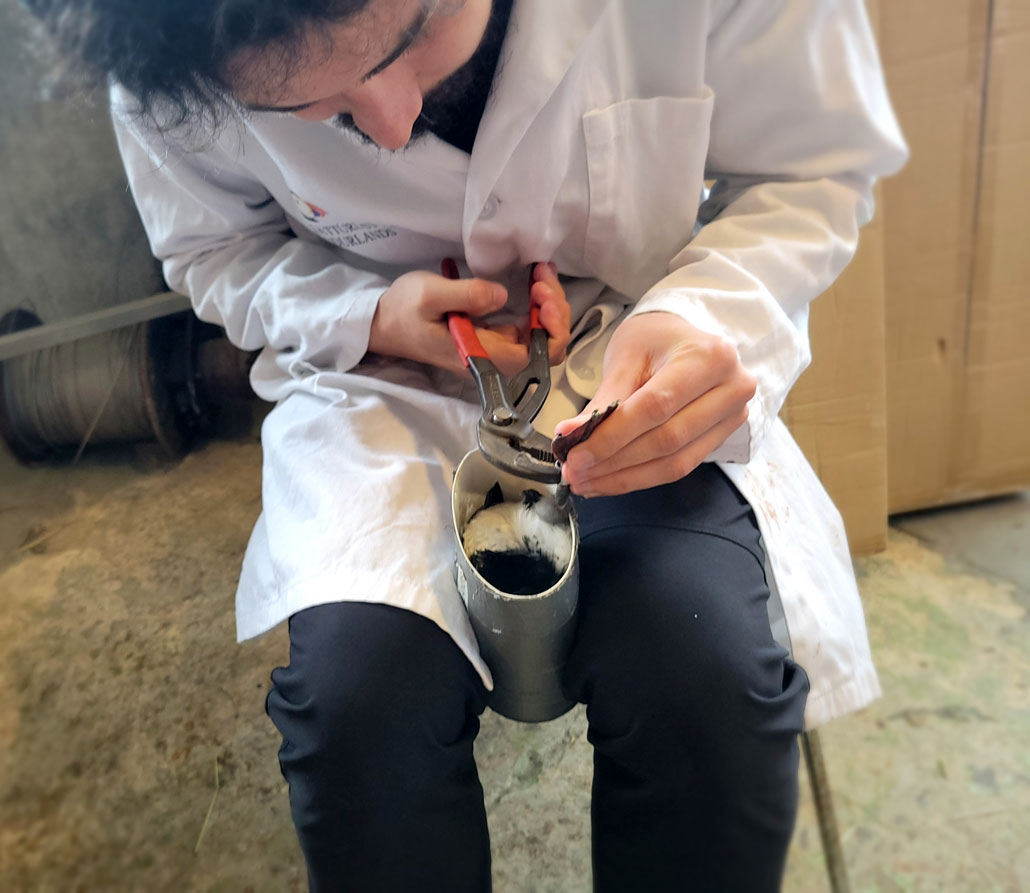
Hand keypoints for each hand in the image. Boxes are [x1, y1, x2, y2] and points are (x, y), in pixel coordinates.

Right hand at [368, 263, 569, 375]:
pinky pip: (526, 328)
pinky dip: (537, 305)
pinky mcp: (491, 338)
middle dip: (553, 311)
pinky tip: (536, 281)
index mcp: (481, 356)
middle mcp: (493, 360)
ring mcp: (494, 350)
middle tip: (542, 276)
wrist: (383, 323)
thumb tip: (503, 296)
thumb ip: (468, 295)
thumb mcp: (430, 294)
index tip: (540, 295)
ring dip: (548, 306)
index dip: (550, 328)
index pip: (536, 357)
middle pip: (545, 347)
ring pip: (539, 337)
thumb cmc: (403, 310)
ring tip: (541, 274)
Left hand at [553, 312, 755, 496]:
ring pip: (673, 462)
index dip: (612, 437)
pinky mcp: (722, 437)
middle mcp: (731, 388)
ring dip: (624, 477)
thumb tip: (572, 436)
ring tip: (586, 482)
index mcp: (709, 357)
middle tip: (574, 472)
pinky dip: (640, 477)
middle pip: (666, 440)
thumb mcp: (627, 359)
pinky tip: (609, 480)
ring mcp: (732, 416)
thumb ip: (604, 401)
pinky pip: (680, 466)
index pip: (655, 407)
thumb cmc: (655, 341)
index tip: (575, 455)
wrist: (683, 340)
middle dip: (613, 462)